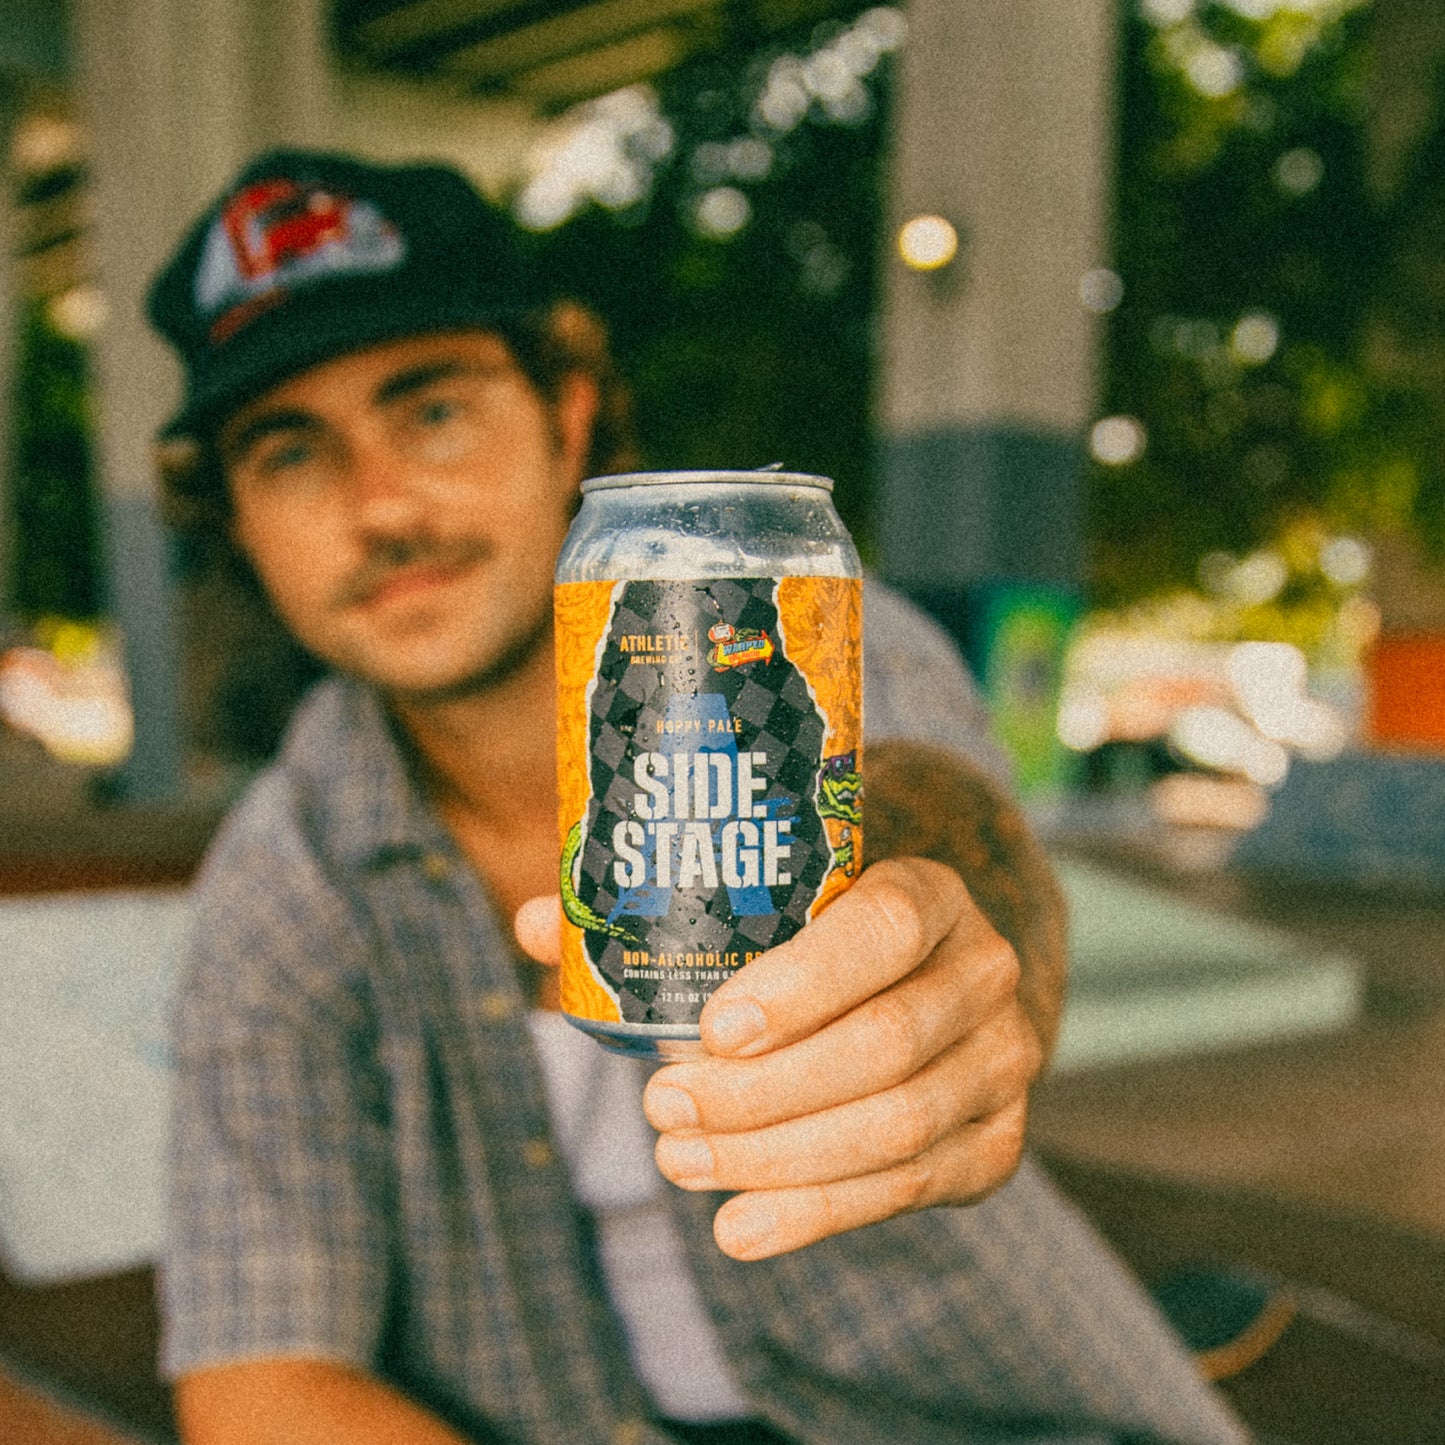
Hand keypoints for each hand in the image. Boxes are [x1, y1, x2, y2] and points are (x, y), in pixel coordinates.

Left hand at [515, 856, 1043, 1261]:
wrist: (929, 977)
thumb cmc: (824, 933)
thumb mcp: (770, 901)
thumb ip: (660, 910)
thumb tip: (538, 923)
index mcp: (930, 892)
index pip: (883, 930)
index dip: (801, 984)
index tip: (711, 1029)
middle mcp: (983, 972)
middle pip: (883, 1046)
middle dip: (762, 1093)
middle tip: (662, 1105)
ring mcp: (1002, 1063)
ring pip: (895, 1127)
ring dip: (775, 1158)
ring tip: (678, 1160)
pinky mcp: (995, 1145)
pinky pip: (908, 1191)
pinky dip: (817, 1215)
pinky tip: (738, 1226)